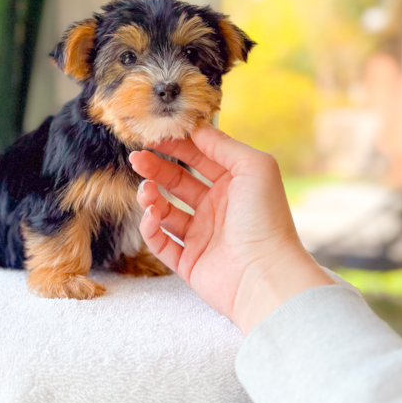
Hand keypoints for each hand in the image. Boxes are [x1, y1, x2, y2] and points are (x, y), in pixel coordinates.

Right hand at [129, 126, 332, 333]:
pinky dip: (151, 228)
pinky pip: (161, 242)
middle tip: (135, 157)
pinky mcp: (189, 262)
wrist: (266, 275)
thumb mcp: (254, 167)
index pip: (200, 158)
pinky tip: (152, 216)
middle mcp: (218, 209)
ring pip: (165, 211)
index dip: (177, 145)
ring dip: (150, 197)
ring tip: (145, 190)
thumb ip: (222, 144)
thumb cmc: (265, 218)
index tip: (155, 134)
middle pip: (178, 182)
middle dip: (156, 168)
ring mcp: (203, 236)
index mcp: (235, 185)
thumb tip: (195, 128)